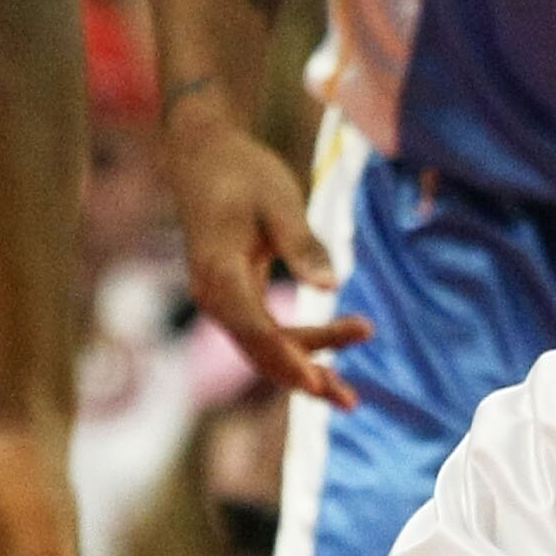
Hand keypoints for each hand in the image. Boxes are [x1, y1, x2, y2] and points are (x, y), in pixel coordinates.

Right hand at [166, 96, 370, 406]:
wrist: (205, 154)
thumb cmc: (243, 172)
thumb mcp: (279, 200)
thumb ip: (303, 243)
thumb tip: (331, 283)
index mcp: (219, 270)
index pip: (254, 327)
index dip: (288, 358)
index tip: (318, 383)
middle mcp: (213, 292)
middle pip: (260, 350)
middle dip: (303, 378)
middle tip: (350, 401)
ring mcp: (222, 298)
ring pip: (264, 348)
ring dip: (306, 369)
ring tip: (349, 397)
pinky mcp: (235, 296)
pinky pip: (266, 334)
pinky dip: (298, 349)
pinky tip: (332, 361)